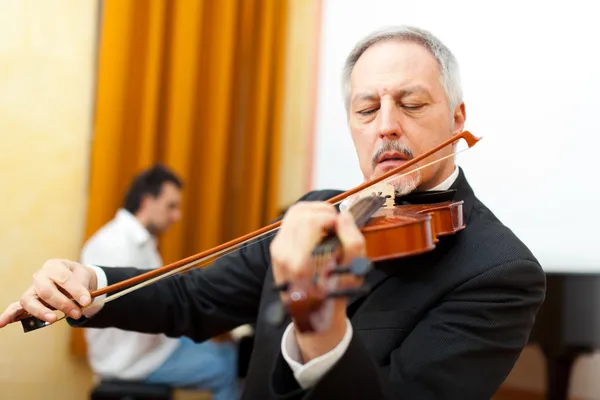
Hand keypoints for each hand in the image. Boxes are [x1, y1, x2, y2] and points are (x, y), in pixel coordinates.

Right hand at [0, 259, 96, 327]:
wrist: (74, 278)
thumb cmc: (78, 277)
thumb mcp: (84, 277)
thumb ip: (82, 287)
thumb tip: (84, 301)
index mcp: (54, 266)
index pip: (64, 278)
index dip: (76, 290)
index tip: (87, 301)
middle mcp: (40, 276)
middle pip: (46, 290)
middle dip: (63, 303)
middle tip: (77, 313)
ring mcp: (32, 289)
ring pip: (29, 300)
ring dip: (41, 311)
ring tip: (52, 319)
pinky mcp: (29, 301)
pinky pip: (15, 308)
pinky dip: (8, 315)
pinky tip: (1, 323)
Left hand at [270, 201, 365, 361]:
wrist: (311, 315)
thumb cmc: (334, 296)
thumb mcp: (352, 274)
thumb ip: (352, 242)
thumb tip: (344, 216)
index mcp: (300, 264)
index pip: (310, 221)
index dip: (331, 217)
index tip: (341, 227)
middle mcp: (283, 254)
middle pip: (301, 212)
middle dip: (324, 211)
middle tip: (336, 224)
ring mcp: (277, 250)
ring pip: (294, 212)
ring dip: (315, 211)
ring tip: (328, 223)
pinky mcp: (276, 246)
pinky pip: (290, 220)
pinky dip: (306, 216)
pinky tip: (318, 226)